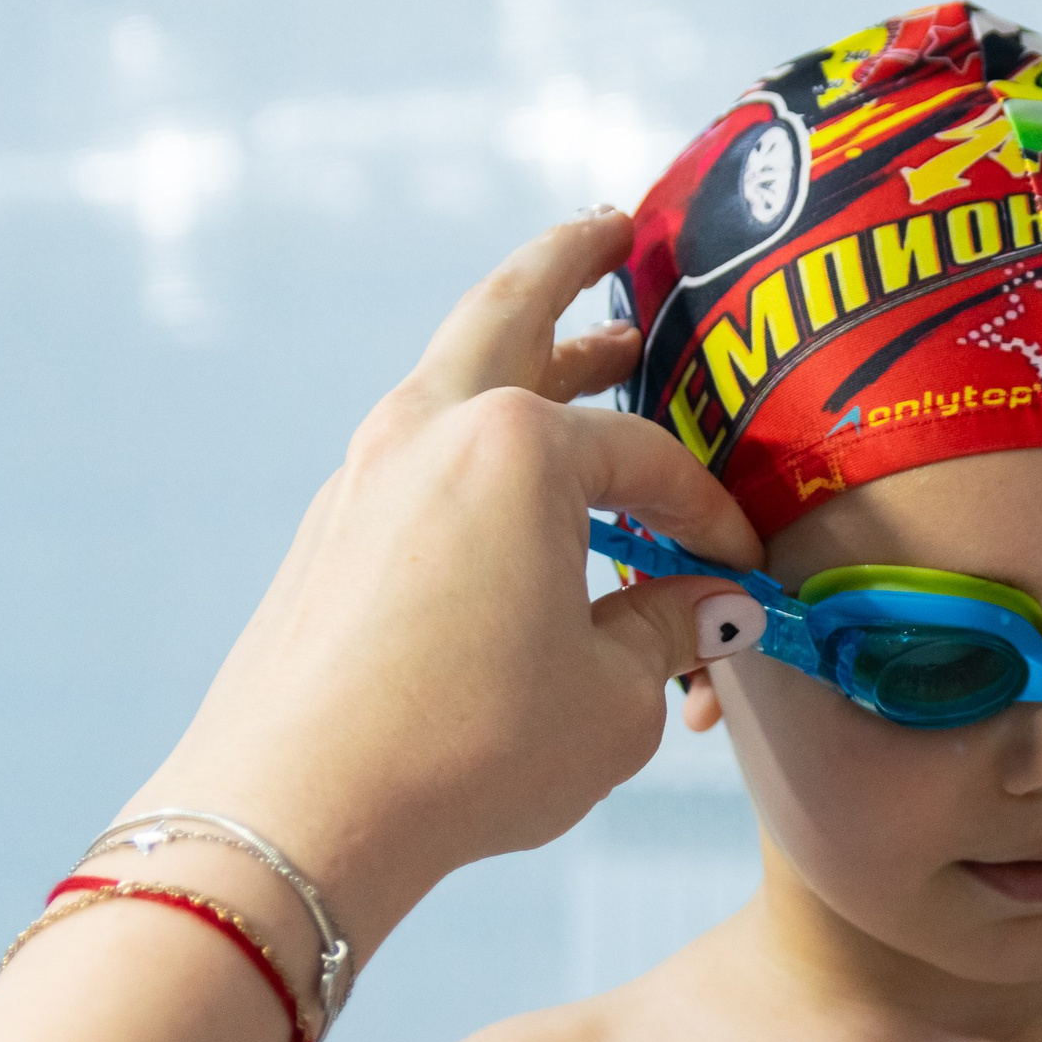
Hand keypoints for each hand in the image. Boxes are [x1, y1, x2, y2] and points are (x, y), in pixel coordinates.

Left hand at [123, 208, 761, 947]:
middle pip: (512, 309)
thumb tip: (709, 606)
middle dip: (570, 265)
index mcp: (519, 447)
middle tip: (613, 230)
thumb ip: (668, 631)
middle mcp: (432, 429)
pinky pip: (423, 448)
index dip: (711, 511)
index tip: (744, 562)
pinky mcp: (330, 529)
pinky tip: (513, 482)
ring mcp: (366, 472)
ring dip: (523, 352)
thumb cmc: (470, 750)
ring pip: (457, 375)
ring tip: (583, 349)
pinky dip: (478, 435)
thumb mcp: (613, 700)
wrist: (296, 812)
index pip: (649, 457)